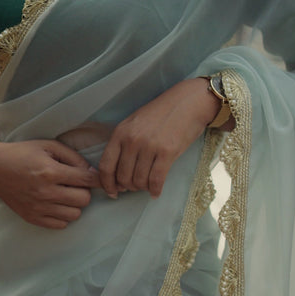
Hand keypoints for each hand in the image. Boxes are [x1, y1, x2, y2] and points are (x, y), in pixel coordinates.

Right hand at [0, 139, 99, 228]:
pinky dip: (63, 215)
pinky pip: (61, 225)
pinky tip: (56, 204)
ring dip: (74, 204)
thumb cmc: (22, 153)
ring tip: (65, 194)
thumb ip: (73, 157)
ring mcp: (38, 207)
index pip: (87, 180)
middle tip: (75, 184)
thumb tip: (92, 172)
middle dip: (84, 191)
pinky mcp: (32, 217)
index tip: (97, 178)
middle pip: (84, 200)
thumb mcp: (48, 146)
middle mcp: (45, 192)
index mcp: (50, 172)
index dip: (97, 179)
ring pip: (75, 215)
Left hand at [96, 77, 229, 198]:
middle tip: (135, 187)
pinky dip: (155, 190)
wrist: (188, 102)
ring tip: (147, 186)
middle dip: (128, 187)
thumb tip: (117, 173)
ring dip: (142, 188)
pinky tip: (156, 192)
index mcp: (120, 132)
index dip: (107, 184)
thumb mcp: (134, 123)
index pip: (106, 165)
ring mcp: (149, 146)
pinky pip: (156, 180)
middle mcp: (132, 140)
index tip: (112, 192)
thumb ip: (123, 143)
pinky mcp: (167, 152)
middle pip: (123, 177)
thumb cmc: (161, 113)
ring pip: (139, 181)